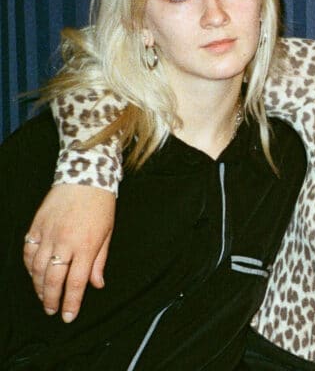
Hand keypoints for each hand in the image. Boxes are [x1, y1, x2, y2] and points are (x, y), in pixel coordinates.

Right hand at [24, 184, 114, 321]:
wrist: (85, 177)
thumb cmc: (100, 205)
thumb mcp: (107, 233)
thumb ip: (100, 261)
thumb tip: (97, 284)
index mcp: (86, 246)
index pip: (76, 283)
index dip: (71, 303)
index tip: (68, 316)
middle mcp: (65, 243)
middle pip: (53, 280)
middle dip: (52, 299)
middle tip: (52, 310)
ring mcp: (48, 235)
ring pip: (37, 269)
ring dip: (39, 286)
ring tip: (44, 296)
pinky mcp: (36, 227)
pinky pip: (28, 253)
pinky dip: (29, 267)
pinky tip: (33, 274)